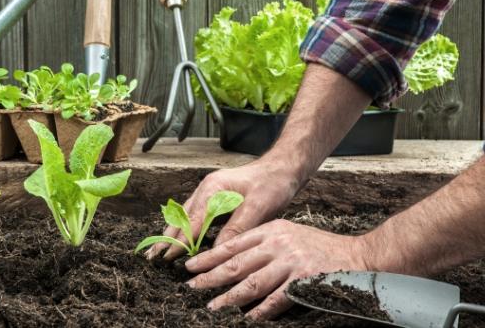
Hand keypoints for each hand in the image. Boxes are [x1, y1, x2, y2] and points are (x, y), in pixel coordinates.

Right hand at [146, 161, 300, 259]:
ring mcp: (210, 192)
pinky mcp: (216, 197)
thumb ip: (236, 228)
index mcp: (213, 188)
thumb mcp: (257, 208)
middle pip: (181, 216)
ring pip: (185, 215)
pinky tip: (182, 239)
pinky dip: (186, 228)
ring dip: (173, 233)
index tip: (166, 257)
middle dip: (167, 237)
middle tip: (153, 257)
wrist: (283, 168)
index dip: (179, 241)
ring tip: (160, 250)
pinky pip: (195, 214)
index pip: (191, 221)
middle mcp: (207, 189)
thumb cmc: (272, 184)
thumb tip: (216, 251)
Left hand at [184, 219, 369, 318]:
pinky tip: (247, 319)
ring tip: (212, 307)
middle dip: (211, 276)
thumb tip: (234, 261)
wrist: (358, 256)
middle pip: (237, 263)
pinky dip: (260, 311)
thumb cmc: (320, 247)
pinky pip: (276, 300)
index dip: (210, 256)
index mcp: (272, 230)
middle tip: (191, 286)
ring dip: (229, 297)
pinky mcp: (304, 281)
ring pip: (252, 283)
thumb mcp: (289, 234)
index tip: (190, 266)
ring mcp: (291, 262)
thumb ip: (264, 243)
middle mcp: (278, 243)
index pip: (233, 244)